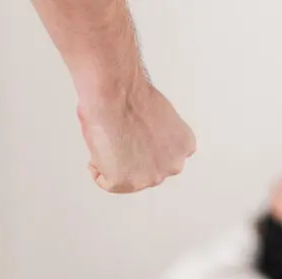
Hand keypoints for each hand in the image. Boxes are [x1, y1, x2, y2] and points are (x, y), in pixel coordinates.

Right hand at [78, 84, 195, 193]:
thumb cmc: (131, 96)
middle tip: (120, 136)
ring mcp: (150, 177)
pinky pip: (104, 180)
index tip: (136, 138)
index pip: (164, 159)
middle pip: (148, 171)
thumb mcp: (162, 120)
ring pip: (127, 178)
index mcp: (184, 147)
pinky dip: (97, 166)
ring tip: (112, 138)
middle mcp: (173, 166)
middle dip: (133, 159)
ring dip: (116, 163)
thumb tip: (144, 145)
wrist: (115, 92)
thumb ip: (159, 139)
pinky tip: (101, 145)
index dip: (146, 149)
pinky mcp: (124, 182)